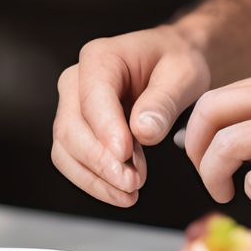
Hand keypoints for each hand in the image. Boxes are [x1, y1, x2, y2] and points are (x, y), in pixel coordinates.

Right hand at [52, 26, 210, 206]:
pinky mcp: (78, 130)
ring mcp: (72, 106)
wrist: (173, 65)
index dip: (106, 130)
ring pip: (66, 150)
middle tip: (132, 183)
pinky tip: (121, 192)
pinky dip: (95, 181)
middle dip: (100, 162)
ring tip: (130, 193)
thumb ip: (164, 101)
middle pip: (71, 128)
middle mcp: (76, 80)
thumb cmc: (177, 62)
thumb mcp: (184, 74)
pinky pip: (73, 160)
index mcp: (101, 57)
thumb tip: (143, 132)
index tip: (125, 155)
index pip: (93, 97)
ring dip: (96, 178)